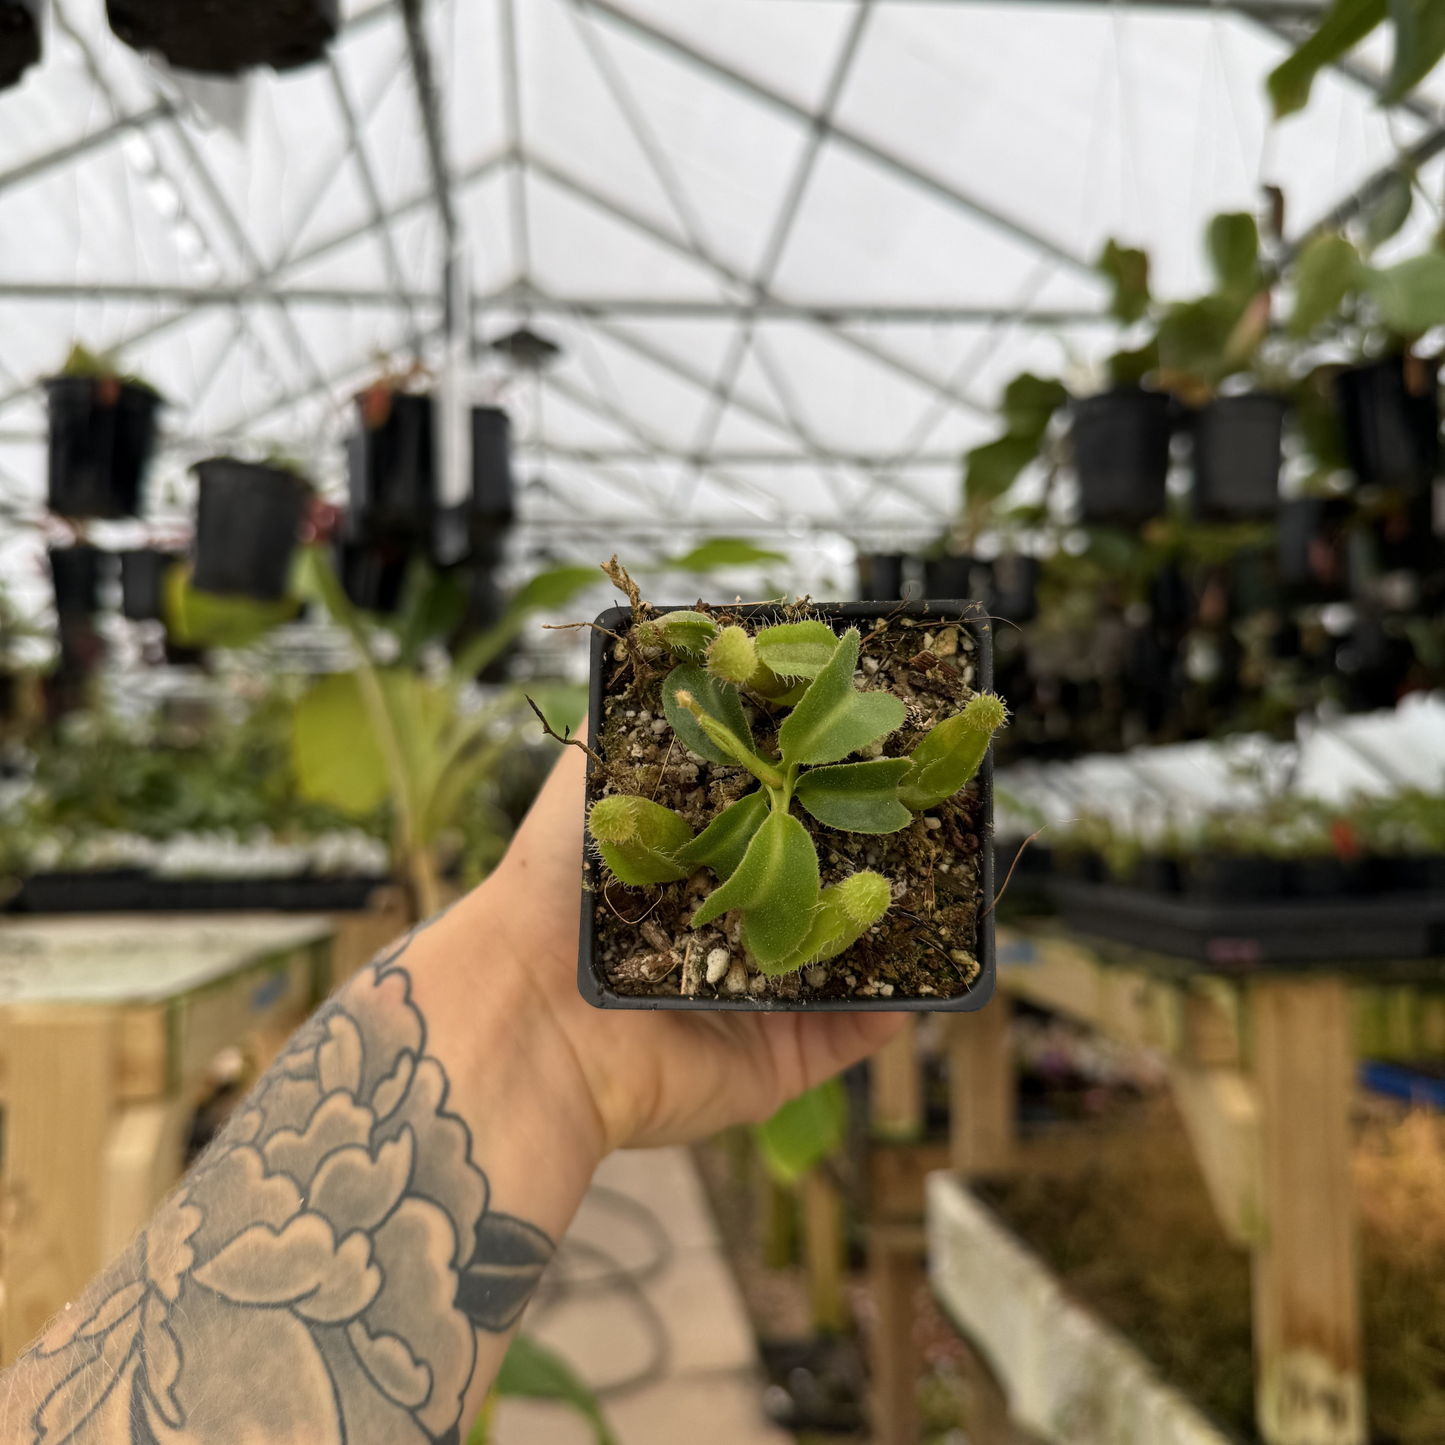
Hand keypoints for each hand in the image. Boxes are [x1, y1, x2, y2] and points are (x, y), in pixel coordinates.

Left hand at [424, 737, 903, 1160]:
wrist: (530, 1008)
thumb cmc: (552, 883)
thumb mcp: (592, 774)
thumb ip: (636, 717)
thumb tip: (689, 650)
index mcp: (699, 864)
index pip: (782, 819)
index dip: (828, 787)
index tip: (878, 745)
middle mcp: (734, 926)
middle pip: (824, 884)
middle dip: (874, 851)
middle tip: (929, 810)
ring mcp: (763, 996)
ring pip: (852, 957)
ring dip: (897, 922)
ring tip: (951, 878)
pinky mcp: (778, 1061)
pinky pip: (853, 1035)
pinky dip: (899, 1007)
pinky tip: (942, 967)